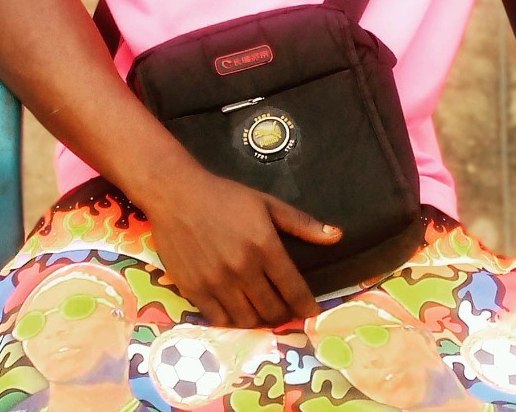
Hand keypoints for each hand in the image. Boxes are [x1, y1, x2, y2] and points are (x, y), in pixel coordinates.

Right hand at [145, 168, 341, 327]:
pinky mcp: (195, 290)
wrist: (178, 195)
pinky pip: (219, 320)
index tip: (312, 312)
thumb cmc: (225, 197)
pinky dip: (233, 320)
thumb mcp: (267, 203)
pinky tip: (238, 311)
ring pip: (247, 320)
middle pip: (272, 310)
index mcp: (264, 246)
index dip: (306, 306)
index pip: (293, 289)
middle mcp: (243, 269)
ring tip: (264, 312)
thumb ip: (302, 223)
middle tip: (287, 311)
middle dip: (285, 314)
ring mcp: (217, 282)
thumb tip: (337, 236)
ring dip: (260, 320)